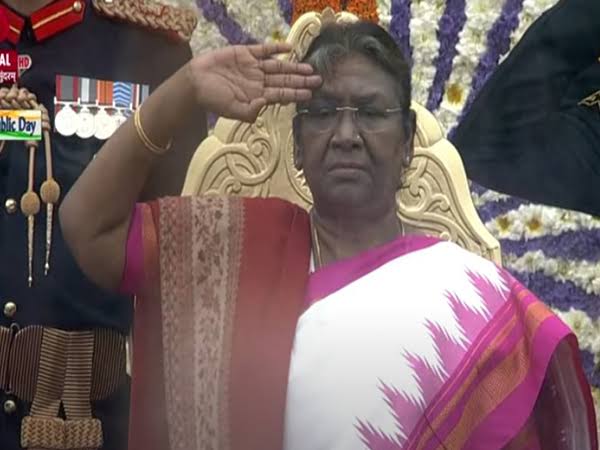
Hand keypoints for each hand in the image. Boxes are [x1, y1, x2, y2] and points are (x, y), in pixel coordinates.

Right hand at [189, 43, 321, 121]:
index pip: (281, 95)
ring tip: (309, 68)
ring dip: (293, 66)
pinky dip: (276, 49)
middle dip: (301, 80)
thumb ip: (249, 111)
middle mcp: (259, 81)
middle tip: (318, 80)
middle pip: (285, 80)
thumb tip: (265, 105)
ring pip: (278, 66)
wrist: (195, 81)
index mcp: (258, 96)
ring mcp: (254, 67)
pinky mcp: (246, 53)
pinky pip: (264, 50)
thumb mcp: (232, 110)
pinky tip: (289, 49)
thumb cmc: (213, 99)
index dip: (296, 94)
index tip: (310, 94)